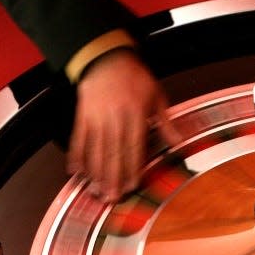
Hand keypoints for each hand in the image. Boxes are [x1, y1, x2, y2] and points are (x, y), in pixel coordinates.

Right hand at [66, 49, 181, 201]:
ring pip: (95, 150)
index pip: (134, 147)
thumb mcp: (157, 96)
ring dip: (95, 173)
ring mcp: (96, 117)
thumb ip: (166, 122)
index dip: (132, 168)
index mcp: (135, 114)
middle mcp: (114, 118)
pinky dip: (76, 156)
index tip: (132, 186)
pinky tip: (75, 172)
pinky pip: (78, 139)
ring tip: (96, 192)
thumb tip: (179, 143)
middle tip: (112, 198)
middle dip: (112, 178)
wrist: (106, 56)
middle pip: (113, 153)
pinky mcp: (82, 115)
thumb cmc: (135, 77)